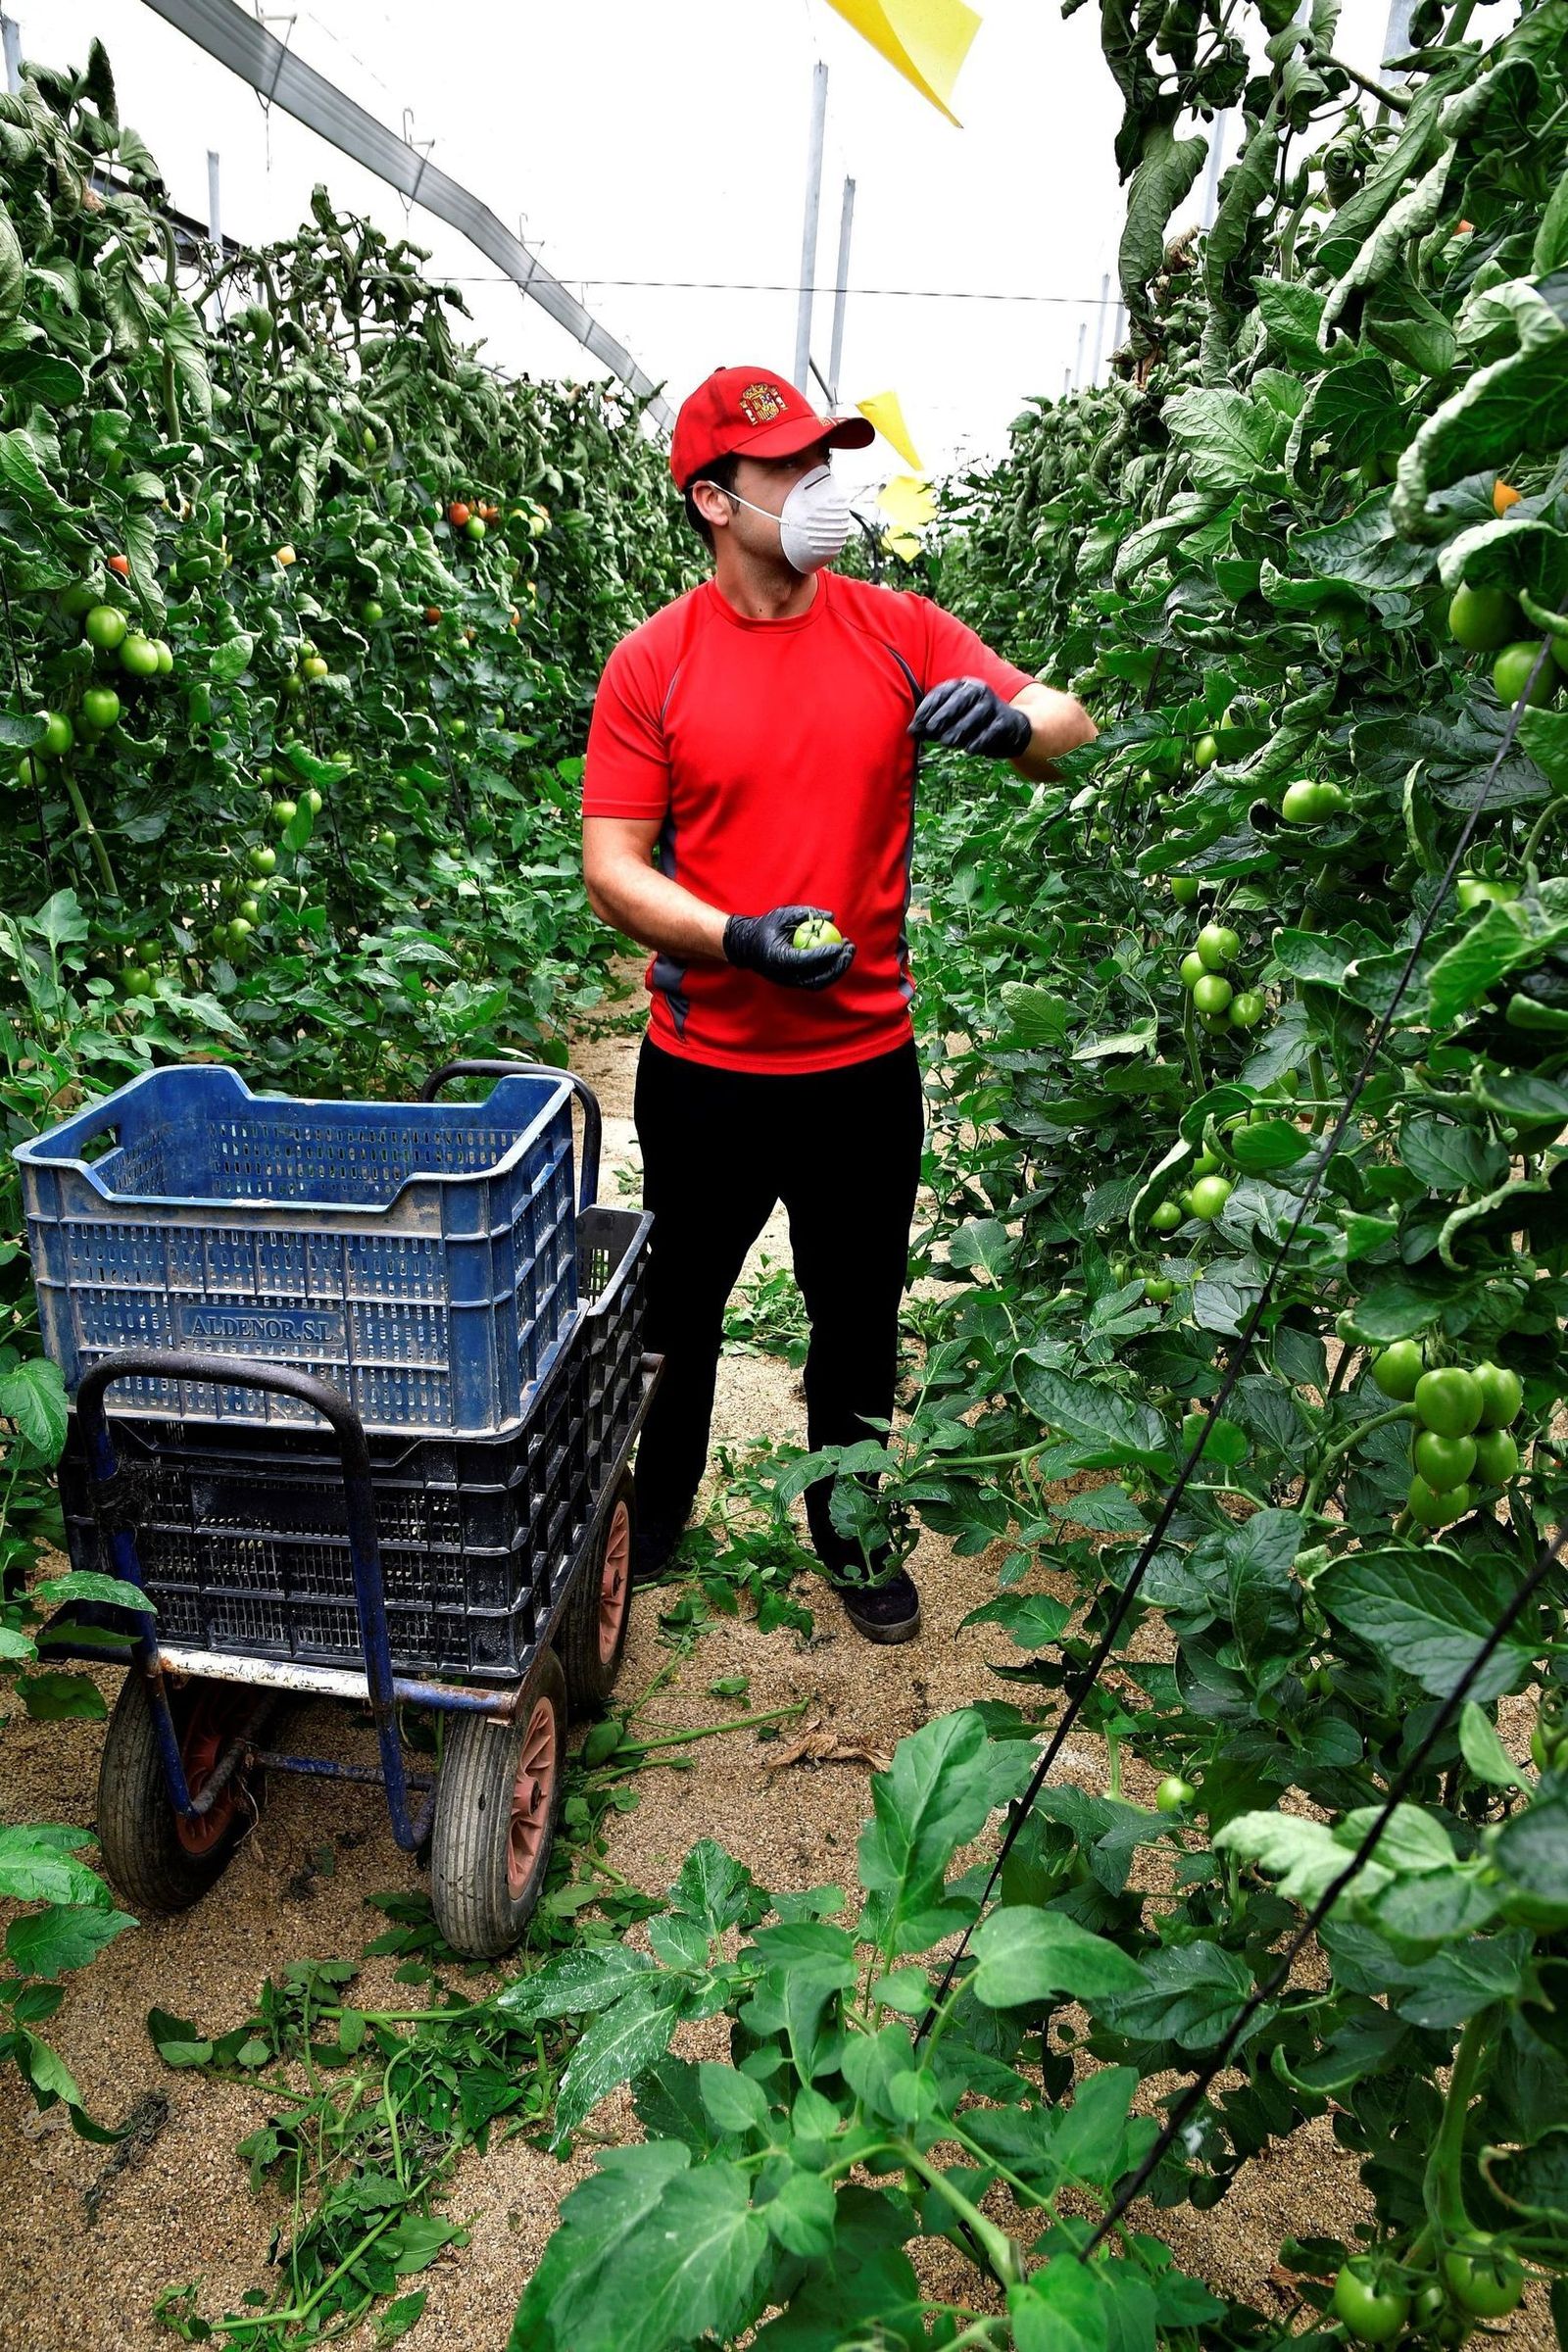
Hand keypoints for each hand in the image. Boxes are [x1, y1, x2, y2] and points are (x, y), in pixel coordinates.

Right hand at [723, 905, 855, 990]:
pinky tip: (840, 954)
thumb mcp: (782, 914)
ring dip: (838, 968)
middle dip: (838, 965)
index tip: (840, 945)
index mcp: (777, 959)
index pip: (805, 961)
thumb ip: (806, 913)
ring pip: (820, 982)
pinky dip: (831, 969)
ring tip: (849, 950)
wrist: (747, 946)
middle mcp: (785, 975)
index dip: (824, 955)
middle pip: (817, 978)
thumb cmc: (764, 927)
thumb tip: (832, 917)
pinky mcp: (796, 981)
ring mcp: (790, 981)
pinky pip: (817, 979)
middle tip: (849, 947)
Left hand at [908, 675, 1032, 757]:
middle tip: (930, 730)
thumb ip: (931, 725)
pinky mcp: (1005, 721)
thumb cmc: (972, 724)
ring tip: (947, 742)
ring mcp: (993, 704)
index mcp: (961, 686)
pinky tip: (969, 749)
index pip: (942, 693)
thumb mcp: (950, 722)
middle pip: (960, 700)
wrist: (1009, 729)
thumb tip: (911, 731)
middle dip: (944, 715)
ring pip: (976, 714)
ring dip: (960, 729)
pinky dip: (980, 740)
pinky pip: (992, 730)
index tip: (915, 724)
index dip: (928, 708)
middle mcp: (978, 690)